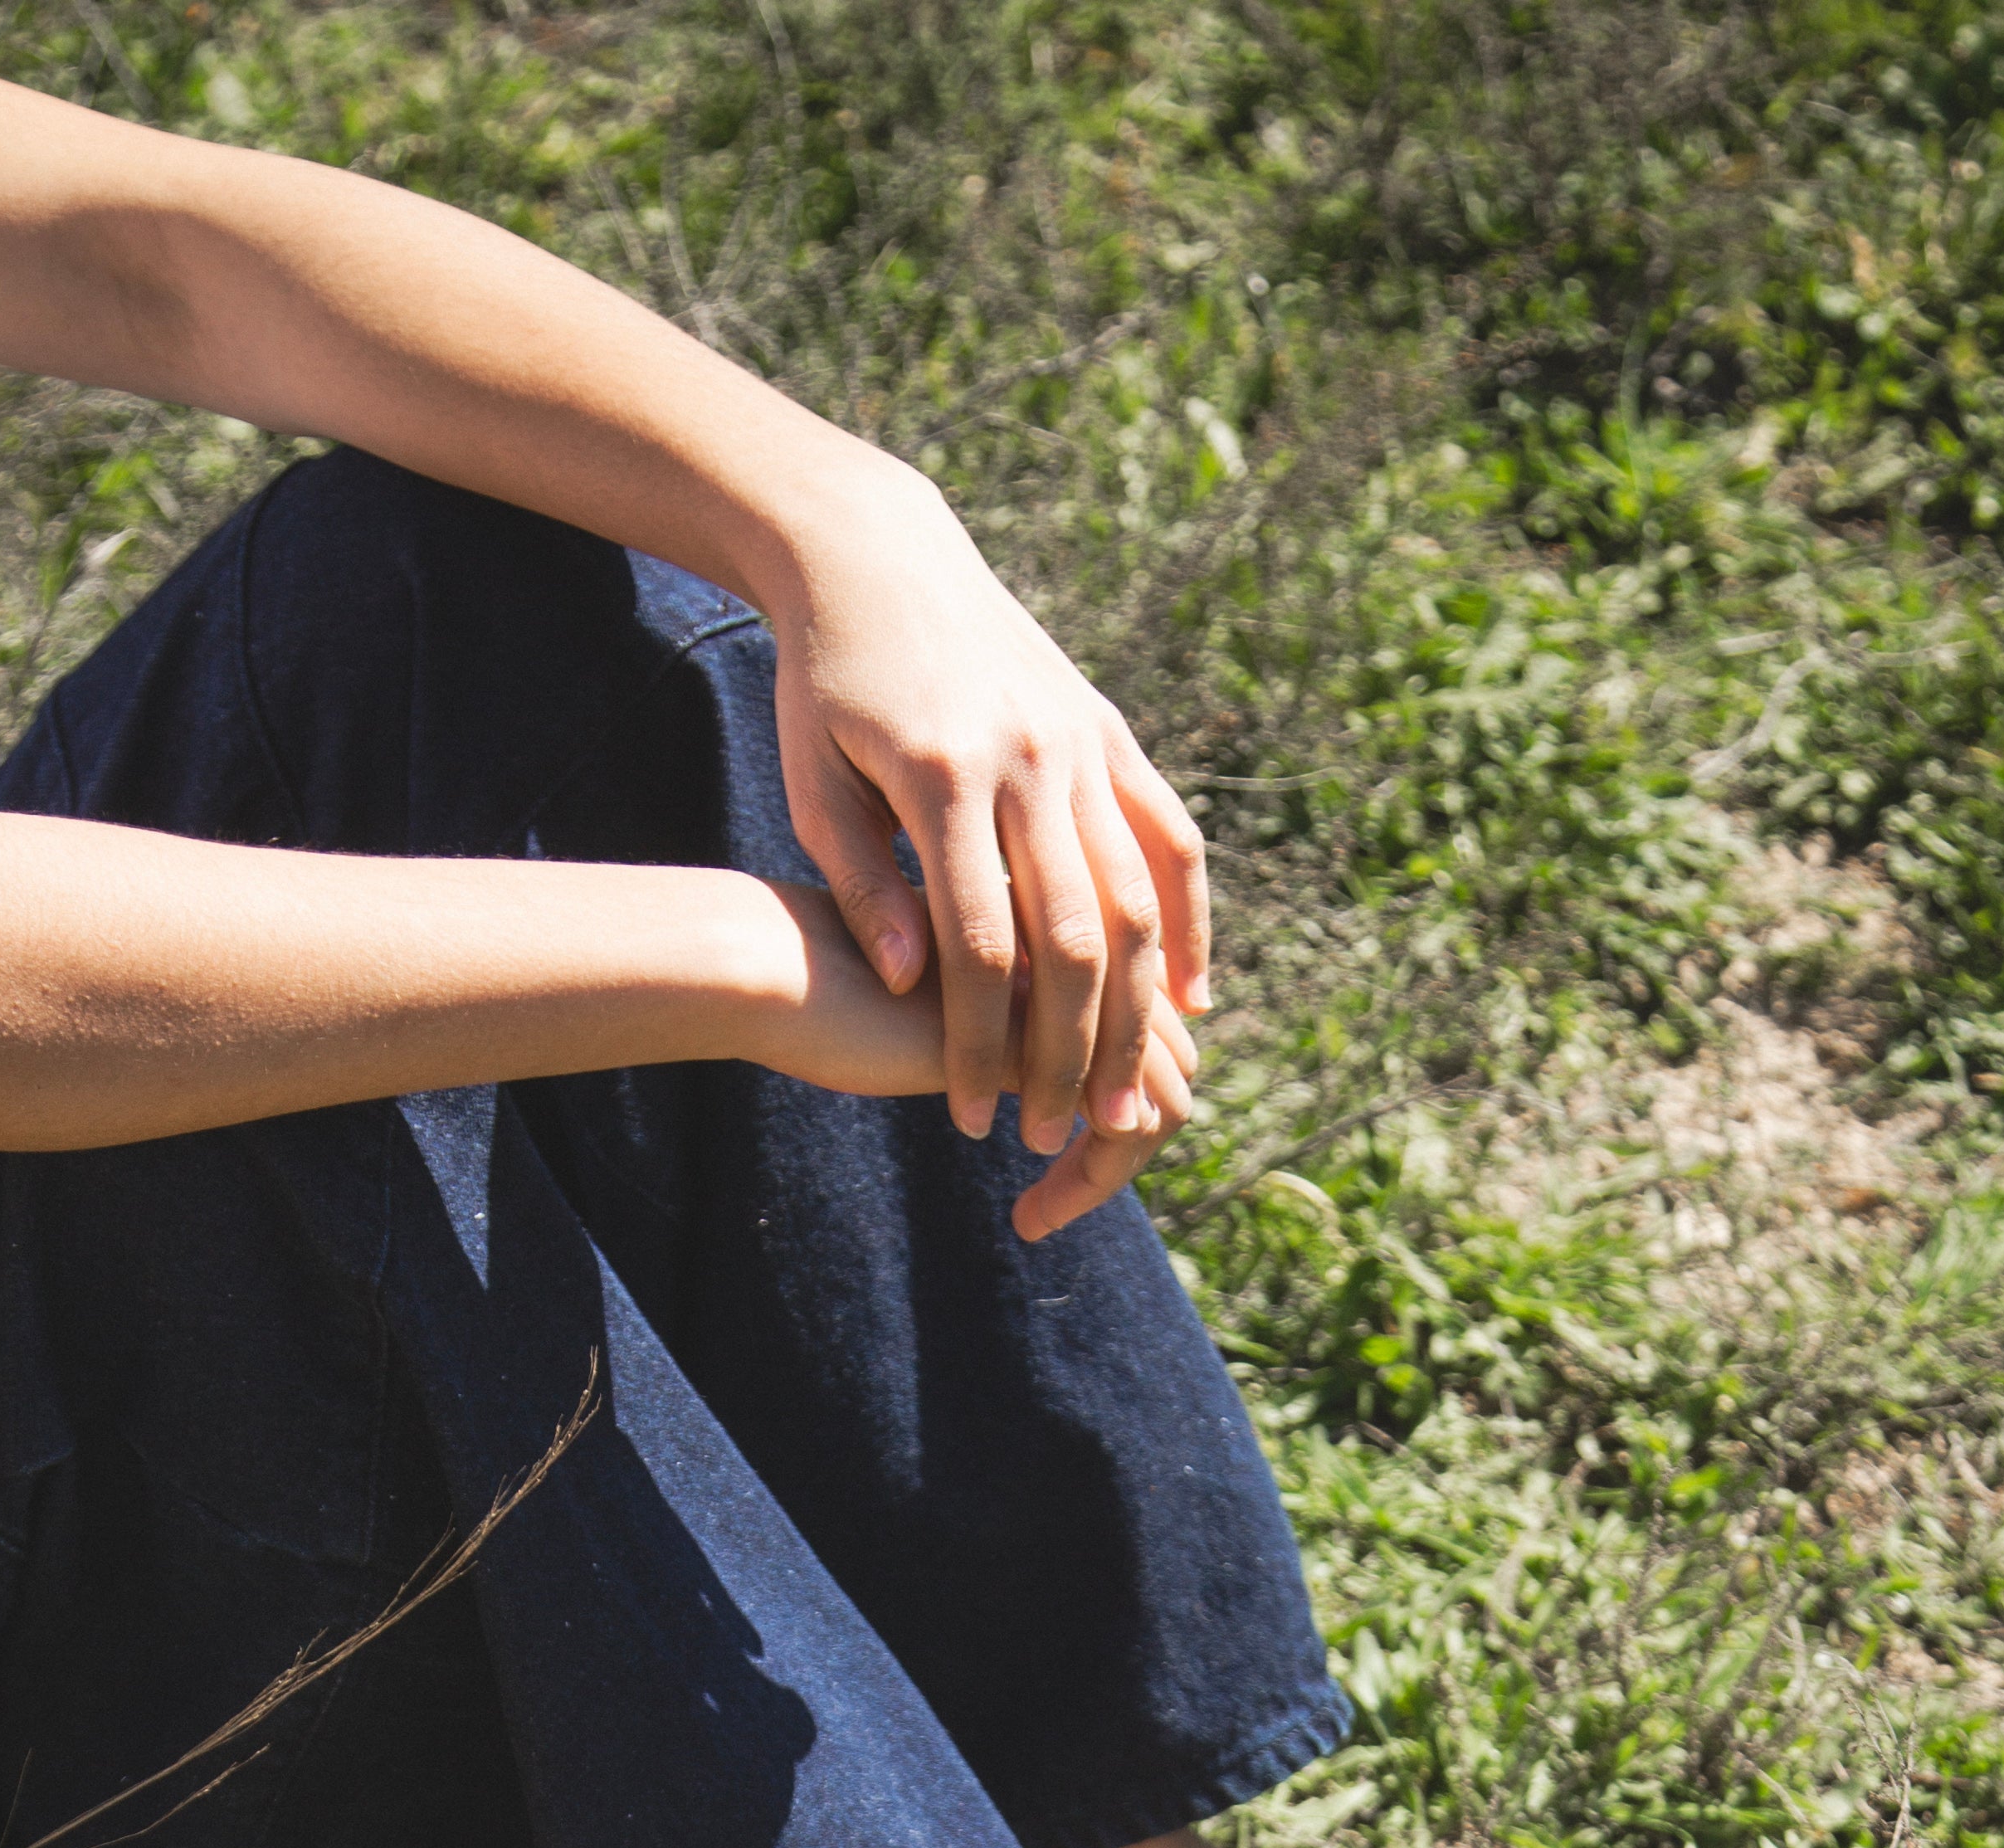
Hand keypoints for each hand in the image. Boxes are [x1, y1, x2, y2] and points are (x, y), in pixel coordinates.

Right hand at [752, 882, 1198, 1244]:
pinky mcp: (1044, 1041)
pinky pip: (1116, 1125)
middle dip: (1128, 1147)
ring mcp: (1068, 995)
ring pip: (1161, 1095)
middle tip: (1047, 1207)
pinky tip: (1026, 1218)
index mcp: (1057, 934)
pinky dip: (1088, 1184)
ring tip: (1040, 1217)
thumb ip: (983, 1032)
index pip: (1139, 1023)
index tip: (1047, 1165)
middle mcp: (1078, 956)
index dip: (1114, 1103)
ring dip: (1112, 1176)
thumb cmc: (823, 993)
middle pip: (1170, 1057)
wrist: (770, 960)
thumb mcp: (923, 1016)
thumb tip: (1028, 1095)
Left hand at [759, 457, 1211, 1173]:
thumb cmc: (824, 688)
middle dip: (1067, 1051)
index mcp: (945, 778)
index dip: (979, 1045)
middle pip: (1072, 937)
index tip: (969, 1116)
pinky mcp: (1110, 731)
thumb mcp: (816, 787)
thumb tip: (909, 985)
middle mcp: (1030, 760)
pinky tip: (1187, 999)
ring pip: (1134, 899)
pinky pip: (1171, 840)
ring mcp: (1082, 742)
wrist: (879, 557)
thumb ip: (865, 885)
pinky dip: (1188, 924)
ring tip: (1122, 1096)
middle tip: (1054, 1134)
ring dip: (1136, 1010)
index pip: (980, 947)